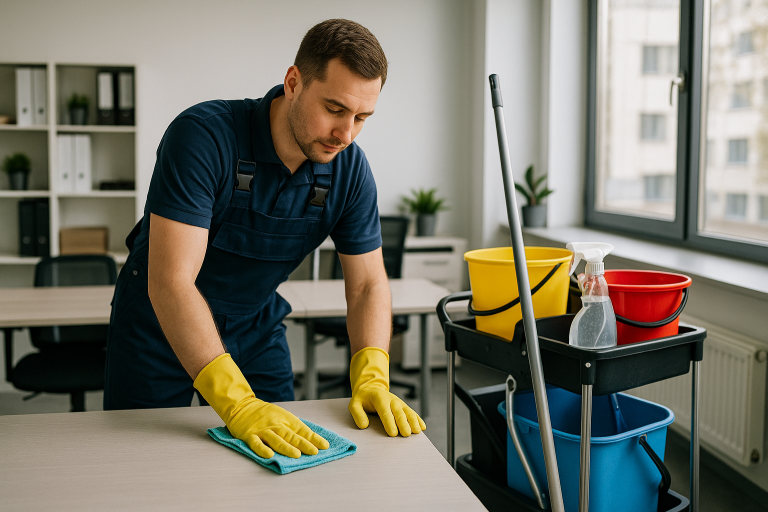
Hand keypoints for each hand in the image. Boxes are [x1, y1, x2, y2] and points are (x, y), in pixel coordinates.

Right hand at [194, 354, 328, 457]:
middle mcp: (276, 424)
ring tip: (297, 455)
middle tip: (314, 452)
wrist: (242, 405)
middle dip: (304, 444)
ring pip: (276, 439)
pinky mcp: (250, 435)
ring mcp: (262, 430)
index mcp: (285, 419)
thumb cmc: (264, 413)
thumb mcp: (282, 415)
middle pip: (291, 435)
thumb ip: (293, 427)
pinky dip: (262, 449)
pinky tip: (269, 455)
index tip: (324, 446)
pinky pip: (256, 443)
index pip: (302, 430)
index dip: (313, 438)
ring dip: (286, 447)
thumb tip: (310, 439)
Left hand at [348, 347, 425, 436]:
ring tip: (417, 431)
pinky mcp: (404, 407)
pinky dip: (418, 419)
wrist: (372, 389)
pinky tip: (422, 427)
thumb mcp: (354, 403)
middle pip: (399, 413)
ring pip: (408, 412)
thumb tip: (364, 425)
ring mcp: (399, 403)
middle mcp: (392, 400)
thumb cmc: (363, 398)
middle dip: (403, 423)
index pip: (385, 412)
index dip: (390, 423)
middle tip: (406, 434)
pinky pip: (412, 413)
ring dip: (413, 421)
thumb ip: (358, 414)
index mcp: (379, 398)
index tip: (393, 433)